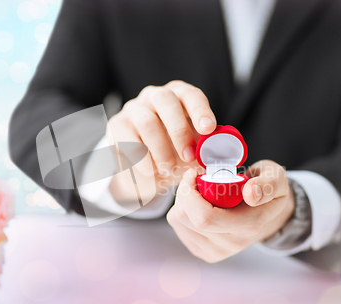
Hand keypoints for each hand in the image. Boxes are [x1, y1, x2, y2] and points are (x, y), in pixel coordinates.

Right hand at [107, 80, 216, 204]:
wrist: (145, 167)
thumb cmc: (176, 152)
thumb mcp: (193, 149)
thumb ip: (207, 149)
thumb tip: (224, 156)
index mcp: (179, 96)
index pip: (190, 95)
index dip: (200, 110)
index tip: (208, 129)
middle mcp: (154, 96)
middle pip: (165, 100)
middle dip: (179, 130)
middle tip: (189, 156)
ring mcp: (133, 108)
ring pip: (146, 121)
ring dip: (161, 149)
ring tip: (168, 169)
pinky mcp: (116, 125)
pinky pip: (126, 138)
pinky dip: (141, 158)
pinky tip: (150, 171)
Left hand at [166, 160, 294, 262]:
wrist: (267, 213)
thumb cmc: (266, 189)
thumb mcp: (275, 178)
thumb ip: (268, 184)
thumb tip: (251, 193)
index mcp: (249, 225)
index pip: (205, 218)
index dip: (190, 193)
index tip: (195, 172)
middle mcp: (231, 243)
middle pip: (185, 218)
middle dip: (184, 193)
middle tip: (196, 178)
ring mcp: (216, 251)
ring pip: (178, 221)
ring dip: (182, 200)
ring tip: (200, 191)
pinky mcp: (203, 252)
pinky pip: (178, 227)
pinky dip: (182, 210)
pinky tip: (198, 203)